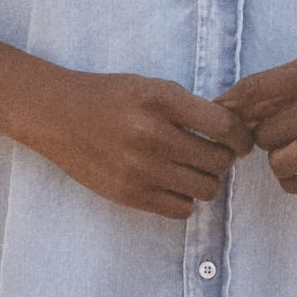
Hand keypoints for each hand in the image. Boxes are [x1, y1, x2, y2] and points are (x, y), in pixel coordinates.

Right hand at [19, 68, 253, 218]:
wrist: (56, 115)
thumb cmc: (108, 97)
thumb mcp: (151, 86)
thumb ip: (189, 107)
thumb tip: (234, 131)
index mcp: (161, 101)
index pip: (224, 127)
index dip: (241, 136)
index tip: (239, 141)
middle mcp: (152, 135)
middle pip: (219, 161)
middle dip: (223, 159)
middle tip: (213, 154)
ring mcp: (140, 169)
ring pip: (206, 189)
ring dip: (207, 181)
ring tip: (192, 170)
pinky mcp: (129, 194)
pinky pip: (182, 210)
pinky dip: (185, 200)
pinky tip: (174, 185)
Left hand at [225, 38, 296, 196]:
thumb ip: (285, 82)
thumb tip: (232, 106)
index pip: (254, 90)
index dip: (231, 108)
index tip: (224, 118)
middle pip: (264, 132)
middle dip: (264, 136)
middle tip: (279, 133)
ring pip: (281, 162)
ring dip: (278, 161)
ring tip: (291, 151)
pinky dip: (294, 183)